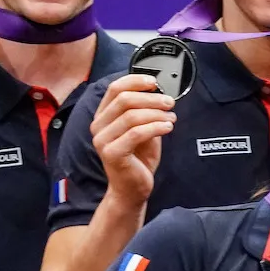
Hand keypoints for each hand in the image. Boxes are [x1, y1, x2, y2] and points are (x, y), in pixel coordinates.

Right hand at [92, 74, 176, 208]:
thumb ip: (146, 112)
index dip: (135, 81)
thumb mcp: (143, 130)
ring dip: (156, 113)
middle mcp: (98, 126)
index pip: (115, 89)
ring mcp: (103, 140)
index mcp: (103, 116)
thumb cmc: (138, 159)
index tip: (155, 82)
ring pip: (131, 116)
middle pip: (124, 99)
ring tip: (171, 118)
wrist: (132, 189)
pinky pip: (137, 133)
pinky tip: (167, 127)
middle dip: (151, 98)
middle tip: (169, 103)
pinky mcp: (112, 153)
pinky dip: (156, 127)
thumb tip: (160, 94)